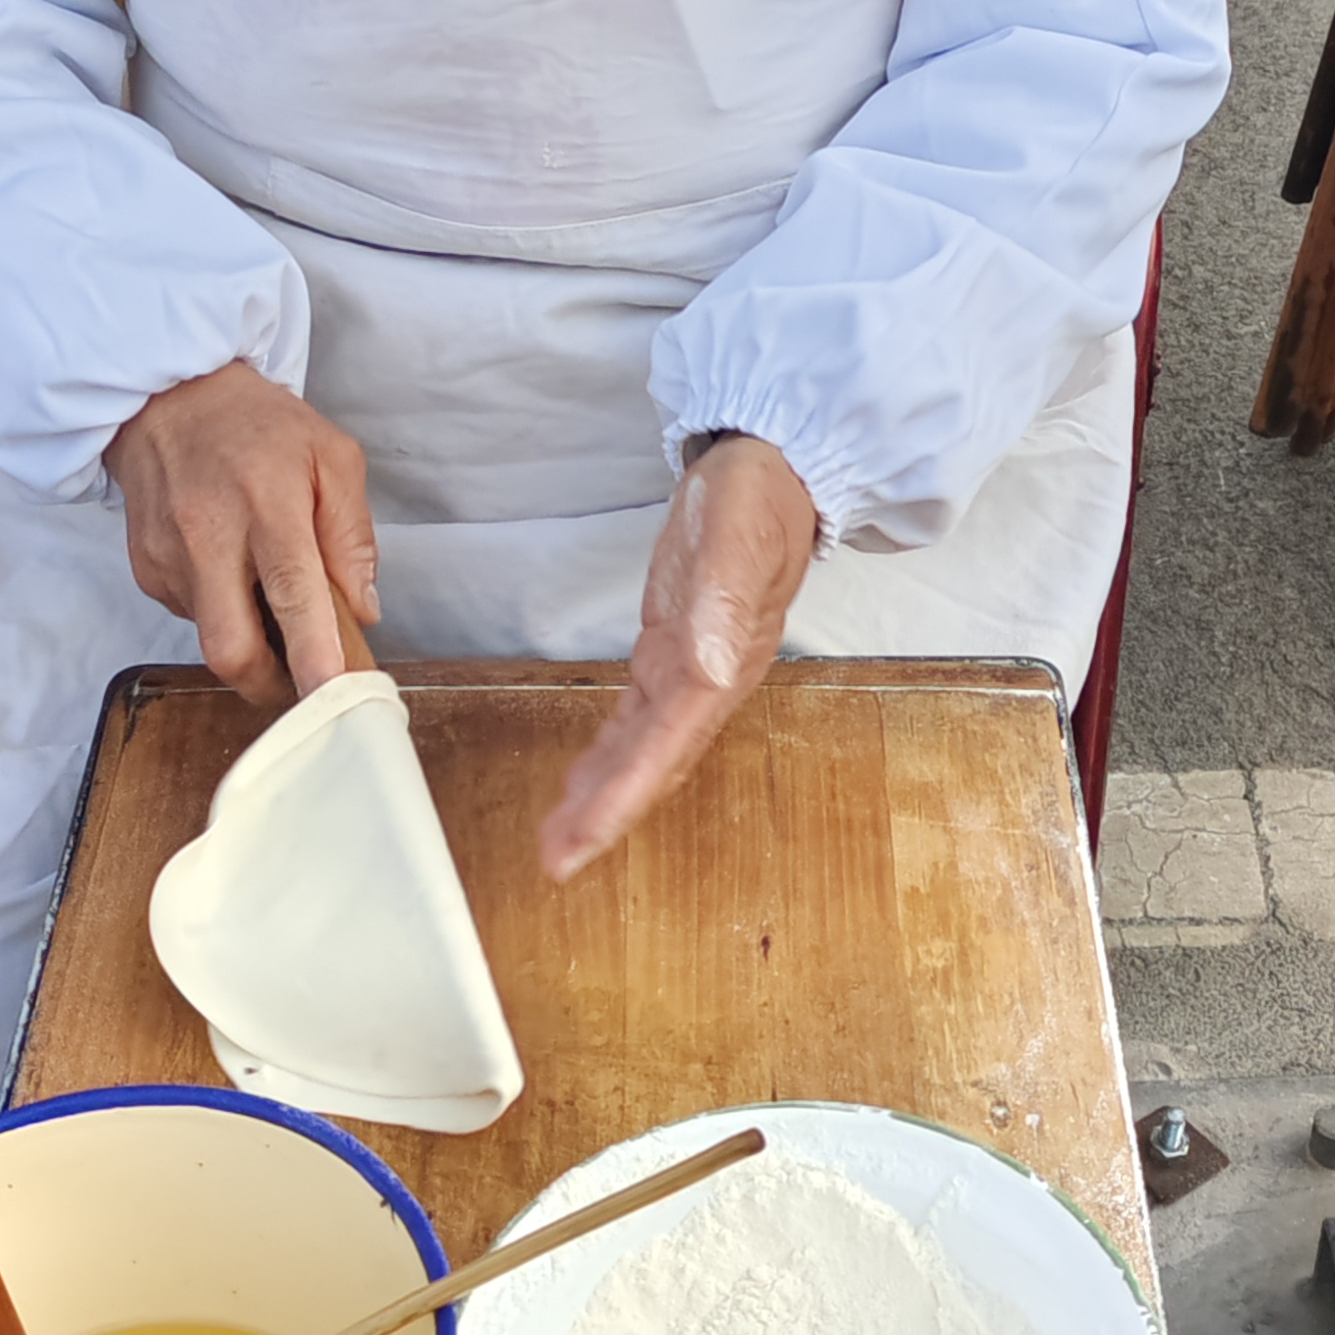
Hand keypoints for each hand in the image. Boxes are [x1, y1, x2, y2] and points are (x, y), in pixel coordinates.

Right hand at [106, 362, 376, 709]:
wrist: (169, 396)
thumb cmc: (258, 425)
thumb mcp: (331, 456)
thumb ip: (351, 535)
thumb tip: (361, 610)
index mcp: (267, 502)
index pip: (291, 592)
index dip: (311, 652)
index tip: (330, 692)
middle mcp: (208, 534)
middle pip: (231, 648)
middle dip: (270, 685)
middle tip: (302, 682)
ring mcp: (169, 556)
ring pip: (210, 638)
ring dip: (249, 637)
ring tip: (266, 591)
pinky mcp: (147, 568)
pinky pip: (190, 615)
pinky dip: (220, 610)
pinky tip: (230, 571)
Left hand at [540, 438, 818, 883]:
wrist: (776, 472)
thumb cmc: (755, 501)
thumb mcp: (737, 538)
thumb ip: (723, 601)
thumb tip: (709, 668)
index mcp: (722, 664)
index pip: (666, 744)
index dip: (624, 796)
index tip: (584, 840)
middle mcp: (709, 680)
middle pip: (654, 763)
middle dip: (608, 814)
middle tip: (558, 862)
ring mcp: (692, 670)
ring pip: (644, 750)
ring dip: (604, 795)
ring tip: (561, 840)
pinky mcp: (673, 652)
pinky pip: (639, 720)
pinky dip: (611, 755)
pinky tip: (586, 780)